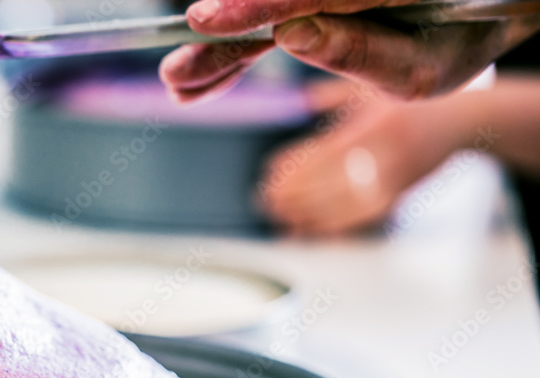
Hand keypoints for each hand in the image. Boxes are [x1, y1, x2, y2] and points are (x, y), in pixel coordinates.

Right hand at [159, 0, 539, 102]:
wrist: (487, 2)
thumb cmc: (458, 37)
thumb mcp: (422, 69)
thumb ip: (360, 53)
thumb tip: (291, 35)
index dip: (253, 5)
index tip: (204, 20)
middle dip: (224, 35)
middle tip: (177, 76)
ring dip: (227, 41)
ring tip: (188, 81)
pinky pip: (281, 2)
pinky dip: (245, 31)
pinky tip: (219, 66)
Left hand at [257, 79, 479, 235]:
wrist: (460, 123)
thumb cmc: (408, 103)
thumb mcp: (373, 90)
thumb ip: (336, 95)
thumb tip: (302, 99)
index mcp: (380, 124)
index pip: (328, 151)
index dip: (296, 165)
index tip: (269, 172)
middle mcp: (390, 154)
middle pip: (333, 181)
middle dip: (296, 194)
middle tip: (265, 199)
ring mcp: (397, 178)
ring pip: (345, 205)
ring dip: (308, 215)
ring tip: (280, 216)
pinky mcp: (399, 197)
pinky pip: (359, 218)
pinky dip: (332, 227)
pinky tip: (307, 230)